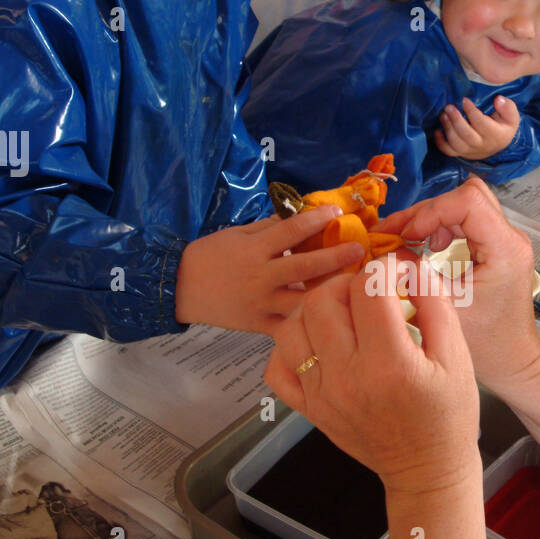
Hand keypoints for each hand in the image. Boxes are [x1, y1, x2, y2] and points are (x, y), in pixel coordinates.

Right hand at [175, 207, 364, 334]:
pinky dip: (308, 321)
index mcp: (255, 249)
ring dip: (329, 291)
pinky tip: (330, 316)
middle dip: (336, 256)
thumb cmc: (209, 256)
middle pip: (306, 265)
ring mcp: (262, 303)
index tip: (338, 213)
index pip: (292, 230)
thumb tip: (299, 215)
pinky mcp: (259, 324)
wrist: (180, 288)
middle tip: (360, 250)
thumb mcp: (236, 234)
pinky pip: (289, 325)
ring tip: (352, 285)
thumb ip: (268, 227)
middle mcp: (262, 276)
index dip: (317, 220)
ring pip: (303, 299)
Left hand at [263, 264, 479, 494]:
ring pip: (291, 327)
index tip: (397, 273)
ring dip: (314, 309)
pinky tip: (316, 342)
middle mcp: (347, 377)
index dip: (385, 268)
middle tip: (367, 290)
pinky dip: (289, 347)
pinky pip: (277, 367)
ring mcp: (321, 394)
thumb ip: (435, 303)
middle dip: (346, 282)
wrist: (426, 469)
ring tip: (341, 312)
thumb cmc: (447, 416)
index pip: (369, 289)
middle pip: (322, 301)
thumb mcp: (457, 356)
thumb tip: (411, 266)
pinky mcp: (308, 408)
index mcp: (389, 363)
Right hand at [378, 178, 539, 392]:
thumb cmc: (487, 344)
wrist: (514, 362)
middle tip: (396, 233)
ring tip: (409, 240)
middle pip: (464, 197)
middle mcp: (511, 238)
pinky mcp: (496, 248)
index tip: (409, 234)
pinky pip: (467, 220)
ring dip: (432, 218)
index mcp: (505, 249)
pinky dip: (442, 227)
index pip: (468, 201)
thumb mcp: (445, 307)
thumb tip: (389, 250)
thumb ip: (416, 274)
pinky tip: (428, 248)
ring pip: (464, 206)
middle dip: (426, 212)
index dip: (432, 212)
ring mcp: (505, 241)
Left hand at [434, 96, 519, 159]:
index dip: (471, 111)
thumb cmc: (503, 125)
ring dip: (448, 129)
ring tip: (443, 114)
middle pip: (467, 136)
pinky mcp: (461, 153)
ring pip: (456, 145)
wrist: (499, 144)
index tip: (464, 100)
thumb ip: (507, 107)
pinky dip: (440, 142)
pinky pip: (449, 152)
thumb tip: (498, 100)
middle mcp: (482, 145)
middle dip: (456, 120)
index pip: (481, 124)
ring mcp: (470, 151)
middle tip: (449, 107)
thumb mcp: (511, 116)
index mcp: (496, 135)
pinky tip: (437, 130)